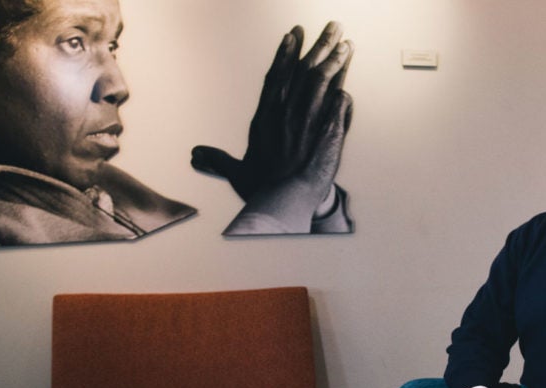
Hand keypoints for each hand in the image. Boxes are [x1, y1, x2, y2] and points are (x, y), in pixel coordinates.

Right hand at [191, 22, 353, 227]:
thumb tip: (195, 156)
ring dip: (334, 62)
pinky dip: (342, 92)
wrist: (283, 203)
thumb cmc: (261, 189)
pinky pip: (336, 107)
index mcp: (265, 117)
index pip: (276, 77)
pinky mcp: (326, 133)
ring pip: (322, 83)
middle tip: (334, 27)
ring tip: (346, 44)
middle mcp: (286, 114)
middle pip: (304, 72)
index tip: (294, 34)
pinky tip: (349, 80)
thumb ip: (218, 160)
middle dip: (319, 46)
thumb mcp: (236, 172)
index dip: (285, 54)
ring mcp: (307, 122)